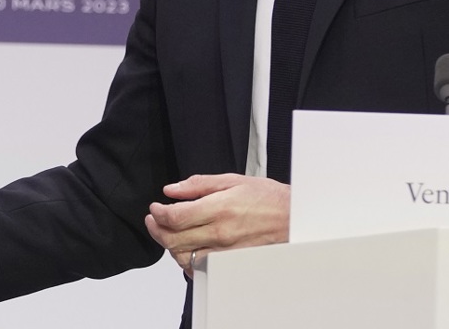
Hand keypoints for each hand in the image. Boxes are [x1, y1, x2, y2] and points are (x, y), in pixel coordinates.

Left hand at [144, 173, 289, 277]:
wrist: (293, 217)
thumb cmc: (267, 198)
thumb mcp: (231, 180)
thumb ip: (197, 185)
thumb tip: (171, 190)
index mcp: (218, 209)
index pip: (175, 217)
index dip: (158, 213)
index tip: (155, 208)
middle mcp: (221, 233)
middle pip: (174, 240)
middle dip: (157, 229)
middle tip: (154, 220)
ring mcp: (226, 250)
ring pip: (184, 257)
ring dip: (170, 246)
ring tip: (168, 233)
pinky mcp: (231, 261)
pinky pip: (202, 267)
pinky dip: (188, 261)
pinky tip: (187, 249)